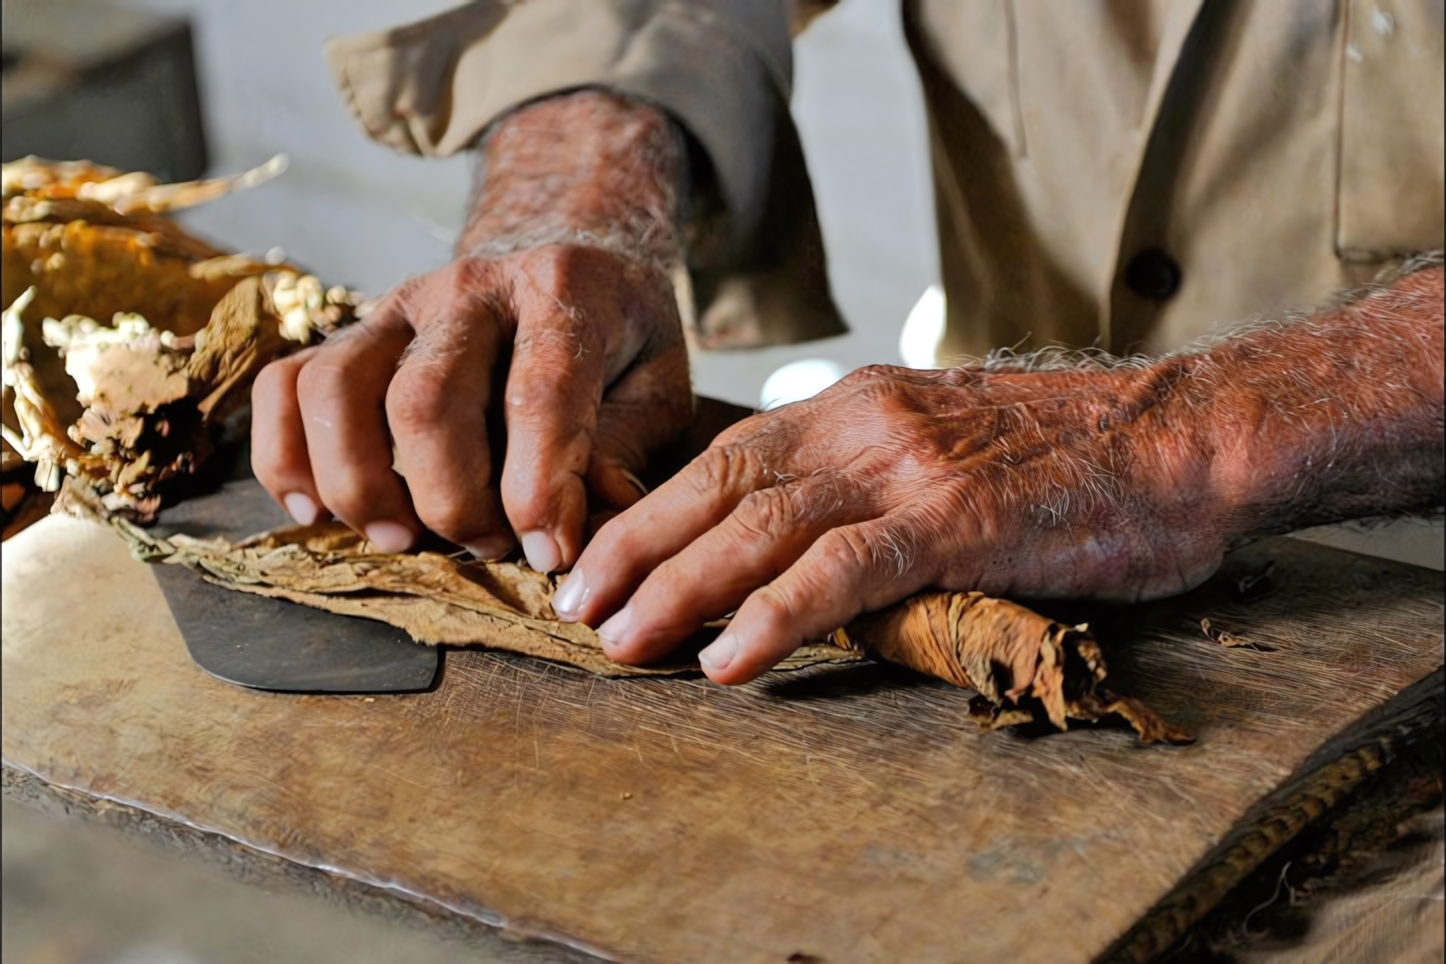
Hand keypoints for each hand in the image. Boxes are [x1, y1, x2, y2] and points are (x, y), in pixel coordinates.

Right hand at [251, 91, 690, 569]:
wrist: (568, 245)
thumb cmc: (618, 336)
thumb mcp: (658, 383)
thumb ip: (624, 449)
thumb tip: (582, 525)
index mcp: (564, 290)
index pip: (538, 392)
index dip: (539, 488)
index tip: (547, 555)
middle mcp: (471, 287)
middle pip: (425, 400)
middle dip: (449, 500)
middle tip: (487, 548)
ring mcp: (398, 304)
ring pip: (337, 389)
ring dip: (359, 484)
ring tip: (402, 539)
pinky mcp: (351, 329)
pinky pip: (285, 383)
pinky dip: (284, 455)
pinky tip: (318, 509)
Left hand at [557, 261, 1442, 683]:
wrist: (1181, 435)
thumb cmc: (1065, 454)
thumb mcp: (940, 443)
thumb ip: (864, 478)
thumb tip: (794, 540)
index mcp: (854, 405)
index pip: (723, 456)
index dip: (652, 512)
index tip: (599, 562)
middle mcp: (862, 422)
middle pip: (717, 485)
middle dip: (636, 550)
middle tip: (576, 611)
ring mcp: (906, 467)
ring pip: (760, 526)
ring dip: (679, 588)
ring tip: (621, 644)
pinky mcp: (955, 517)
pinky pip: (842, 570)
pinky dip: (775, 616)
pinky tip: (727, 661)